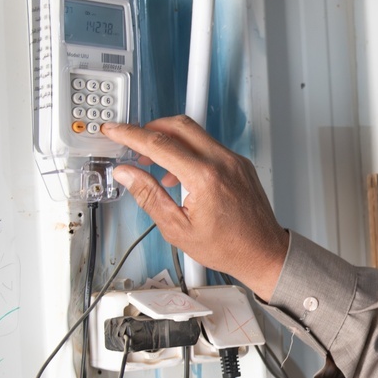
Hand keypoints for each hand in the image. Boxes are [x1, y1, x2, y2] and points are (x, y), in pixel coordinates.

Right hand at [102, 116, 288, 299]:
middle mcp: (222, 162)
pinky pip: (209, 145)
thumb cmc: (228, 247)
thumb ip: (148, 196)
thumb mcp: (177, 228)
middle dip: (150, 128)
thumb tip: (127, 174)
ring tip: (154, 163)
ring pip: (195, 132)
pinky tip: (179, 172)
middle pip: (178, 125)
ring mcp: (234, 160)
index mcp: (205, 177)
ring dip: (170, 140)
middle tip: (133, 141)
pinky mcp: (240, 163)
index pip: (159, 144)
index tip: (115, 131)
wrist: (263, 253)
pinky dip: (189, 150)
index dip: (130, 134)